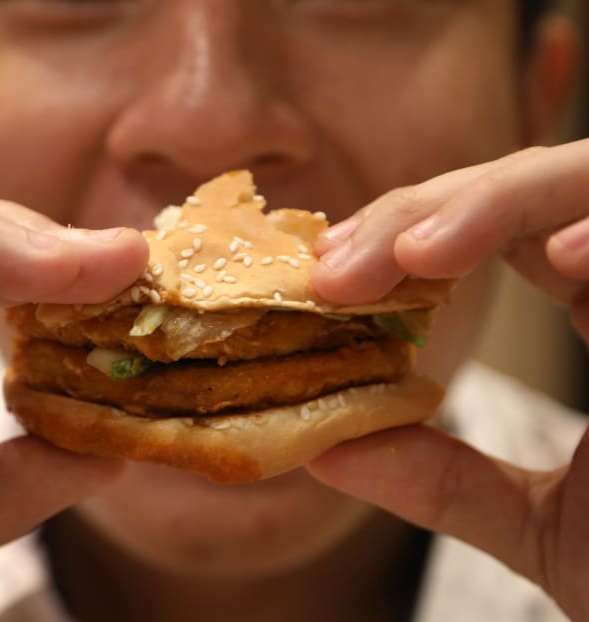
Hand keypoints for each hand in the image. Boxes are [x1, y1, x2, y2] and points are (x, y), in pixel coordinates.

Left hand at [306, 140, 588, 619]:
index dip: (401, 243)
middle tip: (343, 267)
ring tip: (419, 255)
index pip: (485, 234)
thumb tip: (328, 449)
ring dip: (497, 204)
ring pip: (588, 179)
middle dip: (425, 215)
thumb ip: (442, 480)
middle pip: (523, 191)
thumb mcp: (543, 528)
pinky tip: (560, 258)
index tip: (328, 280)